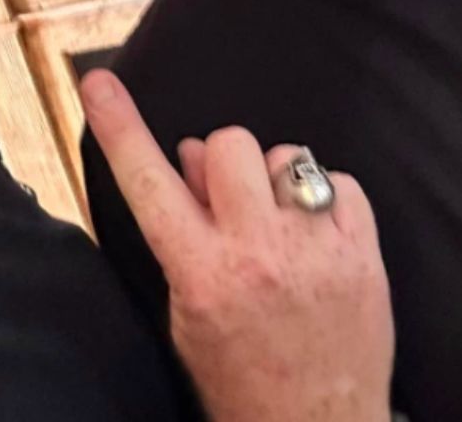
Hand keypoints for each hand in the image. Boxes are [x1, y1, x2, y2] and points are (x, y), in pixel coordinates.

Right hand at [81, 71, 393, 421]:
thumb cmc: (240, 379)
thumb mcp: (186, 314)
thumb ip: (183, 233)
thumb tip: (189, 157)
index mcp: (202, 274)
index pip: (149, 183)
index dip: (120, 127)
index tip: (97, 82)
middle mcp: (259, 254)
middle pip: (230, 143)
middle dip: (222, 160)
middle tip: (226, 198)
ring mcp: (316, 251)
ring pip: (287, 156)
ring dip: (273, 179)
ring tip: (275, 220)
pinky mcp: (364, 255)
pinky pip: (340, 182)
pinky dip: (324, 199)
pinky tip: (314, 233)